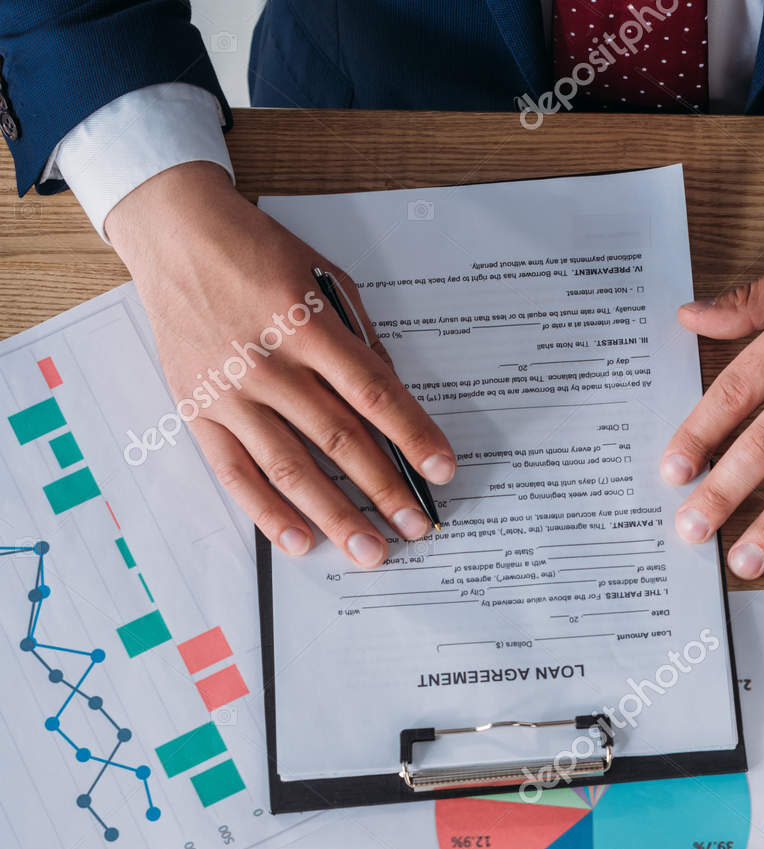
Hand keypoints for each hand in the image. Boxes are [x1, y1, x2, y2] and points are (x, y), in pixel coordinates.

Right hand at [106, 163, 456, 569]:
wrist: (174, 234)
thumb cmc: (256, 253)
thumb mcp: (322, 277)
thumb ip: (358, 340)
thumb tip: (390, 402)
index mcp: (306, 323)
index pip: (373, 391)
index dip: (412, 434)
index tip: (442, 469)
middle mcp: (268, 362)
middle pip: (338, 439)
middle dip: (384, 489)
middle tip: (415, 527)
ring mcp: (230, 392)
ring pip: (290, 467)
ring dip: (335, 515)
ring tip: (370, 551)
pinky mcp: (198, 411)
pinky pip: (235, 473)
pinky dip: (268, 512)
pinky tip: (301, 541)